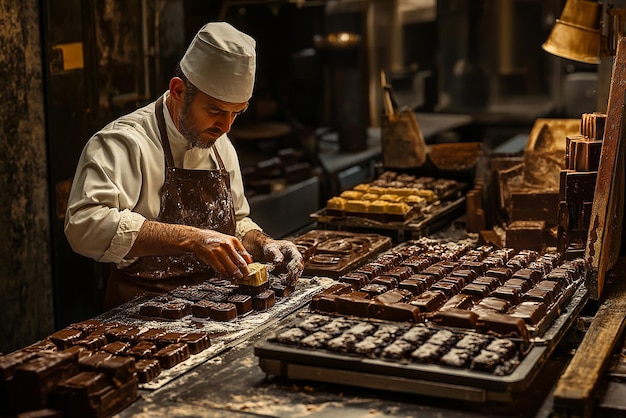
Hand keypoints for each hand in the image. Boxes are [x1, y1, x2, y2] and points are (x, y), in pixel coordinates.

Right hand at [128, 221, 252, 278]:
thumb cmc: (214, 240)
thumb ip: (238, 249)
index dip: (249, 265)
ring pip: (231, 268)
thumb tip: (249, 260)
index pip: (245, 255)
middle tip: (246, 277)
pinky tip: (227, 276)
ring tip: (237, 278)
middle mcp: (227, 245)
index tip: (251, 271)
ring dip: (235, 275)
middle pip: (239, 263)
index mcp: (233, 241)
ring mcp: (219, 252)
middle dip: (244, 272)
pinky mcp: (211, 258)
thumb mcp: (227, 240)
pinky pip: (221, 270)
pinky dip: (225, 275)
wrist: (197, 238)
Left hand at [260, 238, 303, 284]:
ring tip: (289, 283)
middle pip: (299, 265)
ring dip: (294, 277)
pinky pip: (293, 273)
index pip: (297, 257)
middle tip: (290, 280)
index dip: (295, 265)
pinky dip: (290, 278)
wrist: (266, 249)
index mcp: (291, 248)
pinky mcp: (290, 267)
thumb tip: (279, 261)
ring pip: (297, 270)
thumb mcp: (271, 249)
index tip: (291, 271)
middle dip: (296, 273)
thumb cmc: (269, 247)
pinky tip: (286, 282)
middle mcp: (294, 255)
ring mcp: (292, 261)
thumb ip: (276, 254)